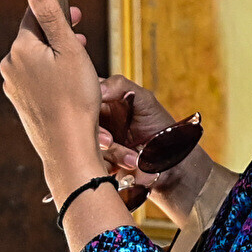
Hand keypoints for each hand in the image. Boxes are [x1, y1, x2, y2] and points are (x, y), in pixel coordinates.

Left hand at [0, 0, 109, 199]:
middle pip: (35, 39)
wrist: (67, 148)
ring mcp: (14, 88)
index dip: (57, 12)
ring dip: (56, 57)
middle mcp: (11, 66)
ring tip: (80, 66)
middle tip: (82, 38)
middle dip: (58, 36)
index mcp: (20, 48)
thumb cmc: (74, 98)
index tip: (76, 13)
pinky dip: (52, 78)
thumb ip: (51, 14)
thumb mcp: (69, 49)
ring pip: (37, 61)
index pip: (35, 17)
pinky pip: (37, 81)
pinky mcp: (21, 105)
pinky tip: (70, 88)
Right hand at [96, 73, 223, 226]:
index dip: (86, 104)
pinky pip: (91, 162)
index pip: (81, 96)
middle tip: (110, 141)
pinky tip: (126, 165)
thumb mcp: (145, 100)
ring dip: (110, 153)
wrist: (173, 163)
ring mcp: (96, 142)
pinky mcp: (99, 162)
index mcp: (102, 101)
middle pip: (78, 123)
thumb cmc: (161, 127)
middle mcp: (96, 120)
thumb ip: (120, 86)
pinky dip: (109, 166)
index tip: (97, 112)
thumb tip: (97, 89)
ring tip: (132, 158)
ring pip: (85, 145)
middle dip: (96, 134)